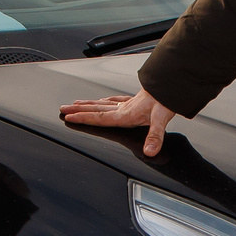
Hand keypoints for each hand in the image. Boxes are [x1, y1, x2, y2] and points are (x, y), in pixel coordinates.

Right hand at [60, 88, 176, 157]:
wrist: (172, 84)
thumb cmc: (166, 100)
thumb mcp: (161, 119)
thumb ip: (154, 136)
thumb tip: (150, 151)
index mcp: (126, 114)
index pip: (99, 117)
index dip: (83, 118)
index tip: (68, 117)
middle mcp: (123, 108)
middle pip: (95, 109)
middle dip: (78, 110)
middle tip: (63, 109)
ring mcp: (128, 103)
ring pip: (102, 103)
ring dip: (88, 104)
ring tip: (76, 103)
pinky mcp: (135, 100)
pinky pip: (115, 100)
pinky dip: (106, 100)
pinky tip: (105, 100)